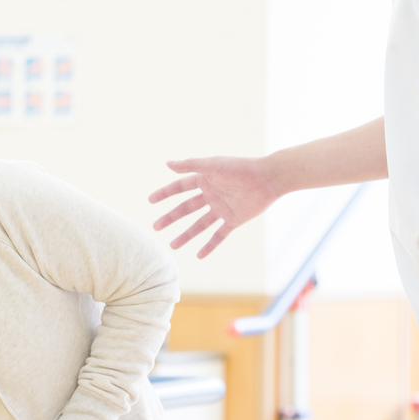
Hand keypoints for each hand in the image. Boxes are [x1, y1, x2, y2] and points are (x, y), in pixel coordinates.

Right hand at [148, 157, 279, 257]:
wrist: (268, 178)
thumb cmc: (241, 168)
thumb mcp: (213, 165)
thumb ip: (190, 165)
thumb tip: (167, 164)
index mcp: (205, 179)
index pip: (180, 188)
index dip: (165, 194)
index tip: (150, 200)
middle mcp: (211, 194)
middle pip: (186, 208)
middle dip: (171, 217)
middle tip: (156, 227)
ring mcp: (222, 208)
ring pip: (200, 224)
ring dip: (186, 234)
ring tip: (173, 245)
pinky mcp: (234, 220)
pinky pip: (219, 235)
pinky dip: (210, 245)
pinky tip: (199, 255)